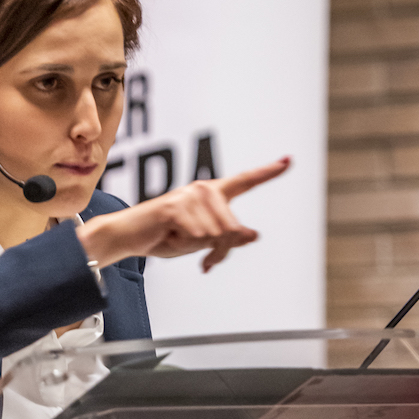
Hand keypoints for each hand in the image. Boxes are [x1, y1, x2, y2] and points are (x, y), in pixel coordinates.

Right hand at [78, 157, 289, 271]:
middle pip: (232, 229)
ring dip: (198, 248)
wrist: (129, 236)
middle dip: (219, 251)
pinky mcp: (176, 207)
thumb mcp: (200, 241)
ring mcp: (190, 196)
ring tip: (177, 240)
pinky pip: (197, 237)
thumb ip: (226, 237)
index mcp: (212, 194)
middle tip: (203, 259)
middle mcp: (204, 189)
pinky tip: (168, 237)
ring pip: (216, 236)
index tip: (289, 160)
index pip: (245, 181)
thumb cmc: (163, 237)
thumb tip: (253, 235)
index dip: (269, 172)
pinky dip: (184, 245)